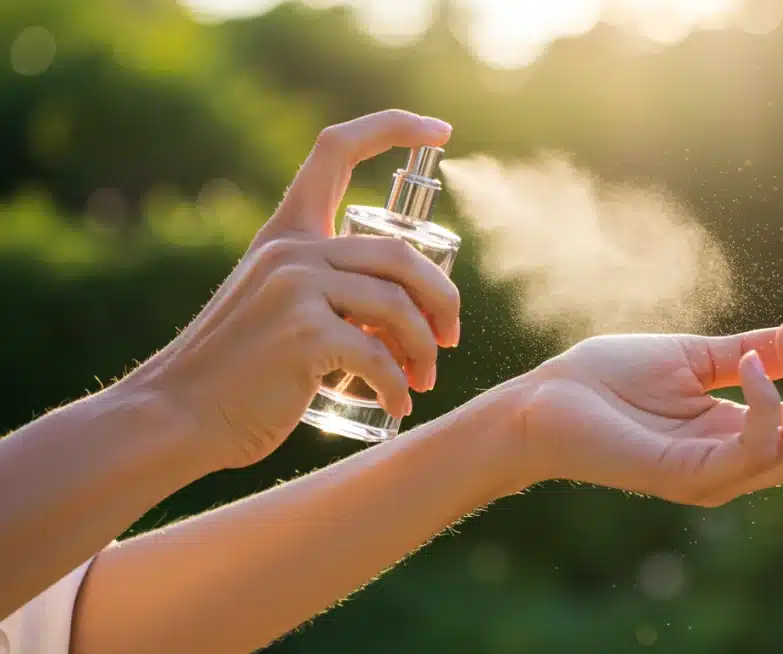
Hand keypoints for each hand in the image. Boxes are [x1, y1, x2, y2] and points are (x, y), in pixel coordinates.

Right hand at [119, 110, 459, 469]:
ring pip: (398, 306)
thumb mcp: (278, 311)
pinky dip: (397, 387)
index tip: (441, 130)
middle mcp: (290, 250)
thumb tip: (411, 316)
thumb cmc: (239, 375)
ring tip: (424, 380)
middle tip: (450, 338)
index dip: (393, 127)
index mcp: (285, 233)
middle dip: (442, 298)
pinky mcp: (304, 335)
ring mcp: (295, 288)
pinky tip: (397, 406)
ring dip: (425, 349)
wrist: (176, 416)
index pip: (337, 149)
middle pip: (400, 254)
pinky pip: (379, 356)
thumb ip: (332, 296)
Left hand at [517, 318, 782, 505]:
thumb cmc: (610, 378)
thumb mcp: (694, 356)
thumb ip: (750, 353)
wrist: (545, 398)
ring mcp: (718, 476)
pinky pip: (757, 452)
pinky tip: (757, 366)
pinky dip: (770, 406)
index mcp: (744, 434)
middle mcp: (740, 462)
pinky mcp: (691, 477)